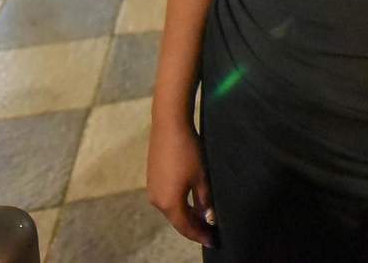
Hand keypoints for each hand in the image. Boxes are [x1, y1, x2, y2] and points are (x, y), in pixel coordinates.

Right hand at [147, 118, 214, 246]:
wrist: (169, 125)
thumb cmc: (188, 151)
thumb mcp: (201, 177)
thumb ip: (205, 200)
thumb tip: (209, 217)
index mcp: (169, 203)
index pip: (186, 227)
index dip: (201, 235)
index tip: (214, 242)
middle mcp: (157, 200)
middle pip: (178, 221)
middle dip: (195, 228)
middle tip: (212, 234)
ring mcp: (153, 190)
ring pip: (172, 211)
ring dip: (187, 217)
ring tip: (204, 222)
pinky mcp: (153, 180)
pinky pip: (168, 200)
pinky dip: (180, 206)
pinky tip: (192, 205)